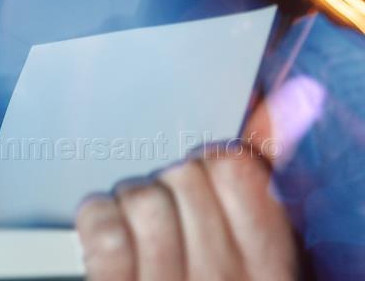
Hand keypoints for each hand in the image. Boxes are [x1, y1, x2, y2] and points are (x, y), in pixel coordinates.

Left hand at [75, 102, 297, 279]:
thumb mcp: (254, 258)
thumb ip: (261, 185)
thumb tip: (276, 106)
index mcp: (267, 269)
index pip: (238, 170)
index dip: (212, 170)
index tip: (202, 188)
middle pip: (184, 175)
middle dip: (170, 191)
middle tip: (171, 229)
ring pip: (143, 197)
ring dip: (131, 210)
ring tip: (138, 241)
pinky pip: (102, 227)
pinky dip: (95, 223)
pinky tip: (105, 245)